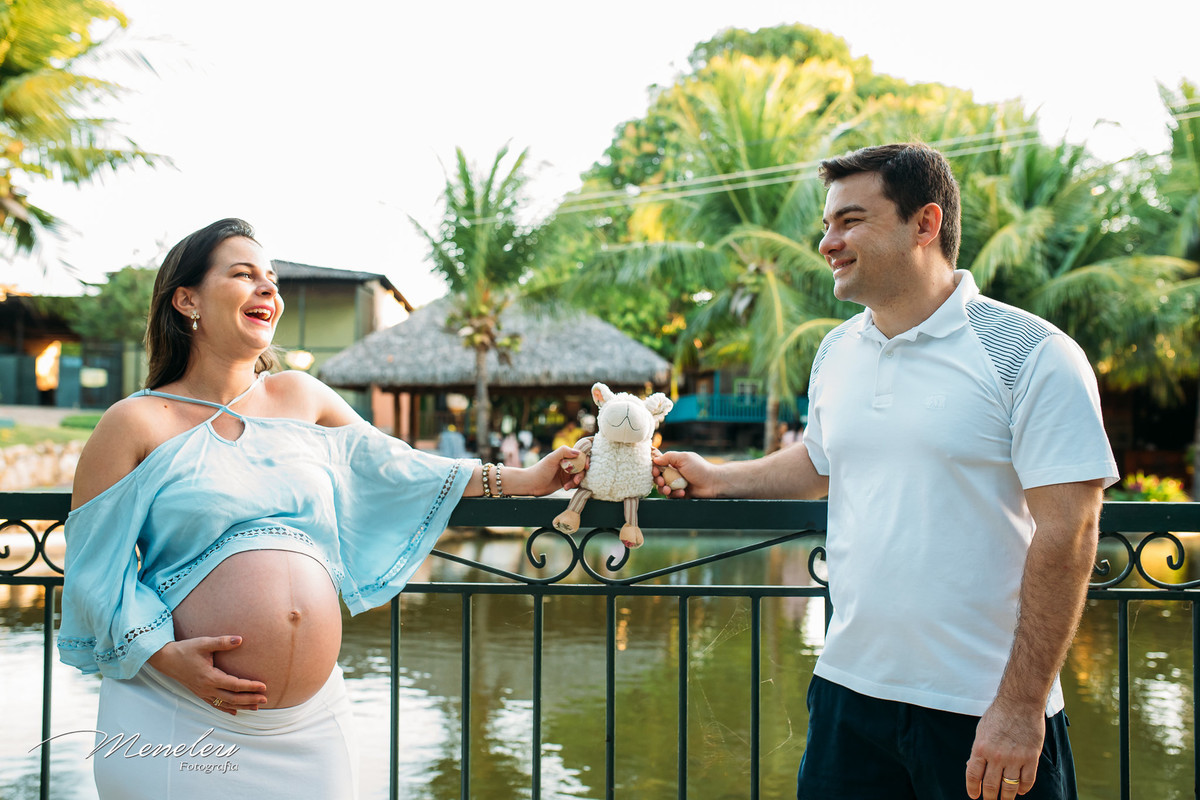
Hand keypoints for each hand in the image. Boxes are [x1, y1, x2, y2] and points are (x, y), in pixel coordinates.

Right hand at [147, 637, 267, 714]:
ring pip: (225, 703)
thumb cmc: (186, 649)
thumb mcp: (204, 643)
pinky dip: (226, 709)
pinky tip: (235, 712)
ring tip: (257, 707)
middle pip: (233, 698)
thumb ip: (222, 642)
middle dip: (250, 699)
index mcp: (210, 677)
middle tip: (266, 699)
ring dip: (241, 706)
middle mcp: (207, 688)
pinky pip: (215, 704)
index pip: (235, 685)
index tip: (264, 686)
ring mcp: (202, 693)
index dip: (250, 686)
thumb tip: (240, 639)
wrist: (166, 659)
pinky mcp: (199, 693)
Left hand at [511, 446, 581, 495]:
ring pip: (580, 476)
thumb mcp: (551, 458)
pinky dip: (573, 486)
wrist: (532, 484)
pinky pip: (575, 483)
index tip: (586, 466)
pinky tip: (565, 488)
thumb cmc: (540, 470)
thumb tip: (578, 452)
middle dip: (581, 473)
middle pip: (582, 466)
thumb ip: (564, 452)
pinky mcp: (566, 482)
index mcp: (565, 455)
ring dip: (576, 481)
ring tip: (568, 486)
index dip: (586, 459)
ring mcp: (567, 473)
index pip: (580, 454)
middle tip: (576, 480)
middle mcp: (568, 463)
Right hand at [651, 451, 717, 497]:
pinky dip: (675, 495)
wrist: (713, 483)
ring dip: (664, 489)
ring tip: (669, 490)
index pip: (659, 465)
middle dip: (658, 480)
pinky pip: (671, 496)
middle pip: (658, 478)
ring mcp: (677, 484)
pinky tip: (682, 493)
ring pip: (663, 488)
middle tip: (661, 481)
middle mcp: (674, 474)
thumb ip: (669, 457)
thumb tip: (655, 459)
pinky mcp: (680, 494)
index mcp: (674, 464)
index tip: (655, 471)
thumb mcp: (684, 458)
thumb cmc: (700, 468)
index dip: (654, 468)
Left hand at [965, 699, 1043, 798]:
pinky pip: (1027, 781)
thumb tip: (973, 768)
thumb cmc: (998, 715)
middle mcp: (996, 755)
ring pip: (1010, 787)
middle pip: (991, 785)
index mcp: (980, 748)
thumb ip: (978, 751)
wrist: (1020, 702)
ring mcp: (1015, 758)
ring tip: (1005, 799)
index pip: (973, 775)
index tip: (974, 796)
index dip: (973, 789)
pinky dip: (1023, 789)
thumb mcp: (981, 731)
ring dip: (1006, 797)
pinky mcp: (1031, 757)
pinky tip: (1020, 790)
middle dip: (990, 797)